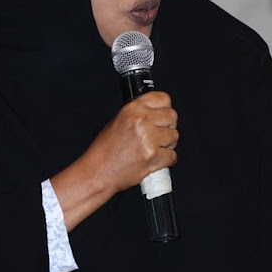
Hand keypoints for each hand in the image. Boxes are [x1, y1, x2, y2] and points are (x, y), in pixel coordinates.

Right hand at [50, 91, 177, 230]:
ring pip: (174, 136)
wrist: (97, 172)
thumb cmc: (105, 150)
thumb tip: (156, 113)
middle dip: (168, 127)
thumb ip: (138, 114)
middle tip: (159, 135)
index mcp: (132, 109)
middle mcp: (141, 121)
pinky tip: (156, 160)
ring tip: (154, 148)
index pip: (163, 98)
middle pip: (172, 117)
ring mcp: (149, 139)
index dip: (165, 108)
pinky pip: (173, 155)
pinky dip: (166, 160)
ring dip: (168, 144)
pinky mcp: (154, 156)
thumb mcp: (117, 121)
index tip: (163, 115)